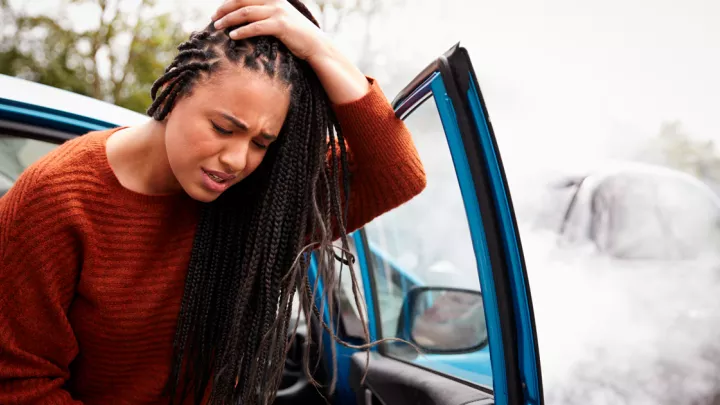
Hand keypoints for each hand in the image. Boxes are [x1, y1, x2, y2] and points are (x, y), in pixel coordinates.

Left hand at [212, 0, 327, 60]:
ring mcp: (278, 12)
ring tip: (218, 27)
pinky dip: (242, 31)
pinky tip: (232, 36)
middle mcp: (274, 1)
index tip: (217, 11)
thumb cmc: (296, 35)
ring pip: (245, 12)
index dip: (229, 2)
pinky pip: (256, 26)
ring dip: (229, 20)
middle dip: (224, 9)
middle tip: (213, 19)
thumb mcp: (280, 19)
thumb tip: (244, 18)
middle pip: (242, 1)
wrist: (315, 45)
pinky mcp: (280, 25)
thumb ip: (265, 14)